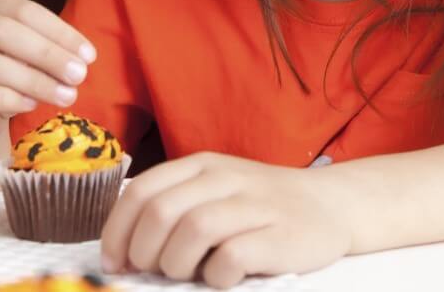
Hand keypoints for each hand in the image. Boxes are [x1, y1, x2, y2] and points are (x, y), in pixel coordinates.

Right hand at [0, 0, 95, 148]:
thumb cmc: (7, 74)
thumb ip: (48, 49)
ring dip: (35, 81)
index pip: (23, 10)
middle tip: (79, 75)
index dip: (58, 31)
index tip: (89, 56)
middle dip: (47, 54)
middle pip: (3, 32)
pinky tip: (31, 105)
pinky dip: (9, 99)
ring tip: (65, 96)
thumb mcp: (27, 54)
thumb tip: (82, 59)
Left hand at [100, 152, 351, 288]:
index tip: (114, 262)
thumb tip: (123, 251)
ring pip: (192, 230)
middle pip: (160, 211)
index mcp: (201, 166)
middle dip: (143, 251)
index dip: (116, 231)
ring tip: (187, 272)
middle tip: (152, 271)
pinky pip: (231, 257)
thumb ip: (174, 207)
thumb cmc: (258, 206)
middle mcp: (225, 178)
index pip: (140, 191)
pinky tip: (222, 277)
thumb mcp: (214, 191)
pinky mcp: (279, 236)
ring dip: (176, 263)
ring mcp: (254, 205)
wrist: (329, 205)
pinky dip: (216, 275)